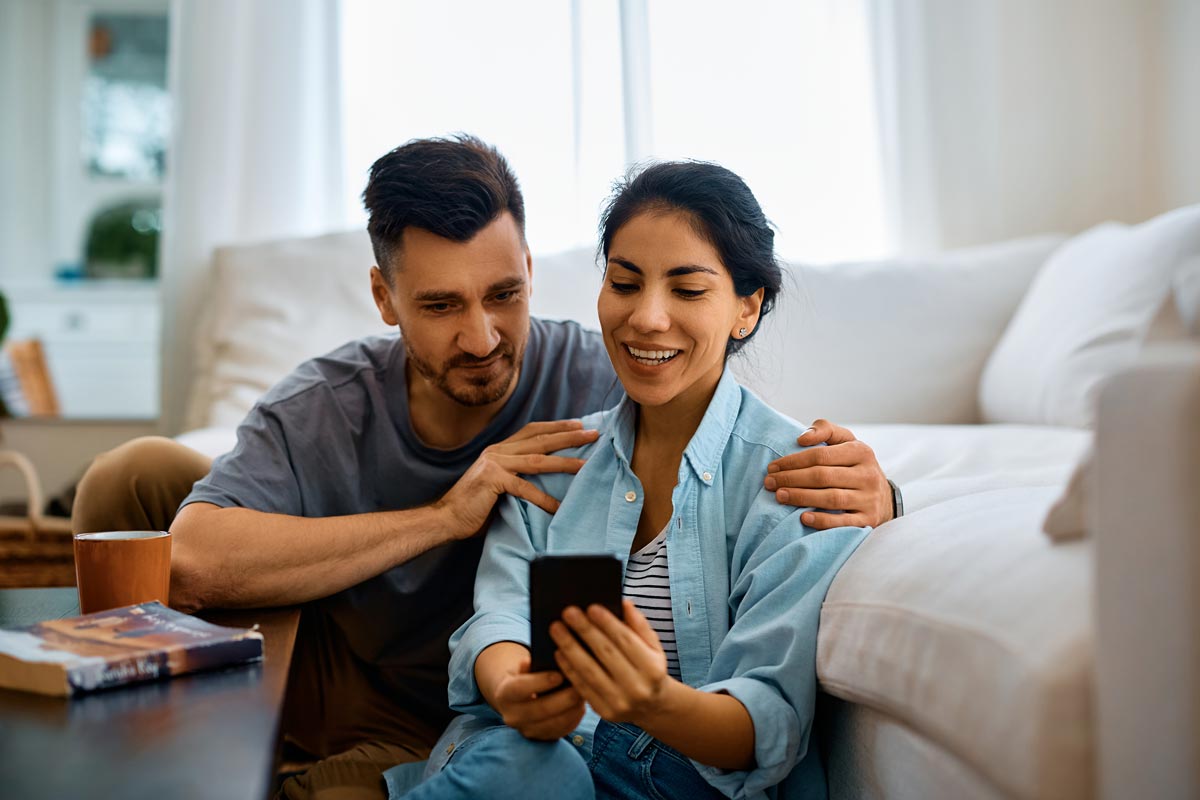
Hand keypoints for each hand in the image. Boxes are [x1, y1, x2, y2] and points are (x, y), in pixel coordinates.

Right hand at [434, 419, 599, 537]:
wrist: (445, 518)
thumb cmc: (474, 507)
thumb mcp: (499, 486)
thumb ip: (517, 477)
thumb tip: (547, 481)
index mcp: (499, 449)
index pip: (532, 430)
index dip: (556, 426)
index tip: (578, 424)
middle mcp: (498, 451)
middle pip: (540, 439)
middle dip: (569, 436)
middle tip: (593, 434)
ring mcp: (494, 463)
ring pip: (538, 459)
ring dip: (565, 461)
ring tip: (586, 464)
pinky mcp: (492, 479)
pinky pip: (525, 488)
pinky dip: (544, 498)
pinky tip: (558, 507)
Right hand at [490, 658, 586, 740]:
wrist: (519, 702)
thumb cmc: (525, 678)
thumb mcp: (521, 669)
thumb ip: (526, 666)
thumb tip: (528, 661)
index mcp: (504, 695)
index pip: (520, 688)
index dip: (540, 682)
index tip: (559, 675)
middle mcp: (513, 717)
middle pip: (541, 709)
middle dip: (563, 698)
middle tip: (580, 687)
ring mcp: (528, 731)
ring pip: (554, 723)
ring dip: (572, 709)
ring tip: (586, 694)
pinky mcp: (542, 739)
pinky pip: (562, 730)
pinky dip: (574, 718)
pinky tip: (582, 705)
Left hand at [552, 600, 670, 725]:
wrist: (652, 707)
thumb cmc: (649, 668)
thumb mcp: (653, 646)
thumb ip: (639, 625)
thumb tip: (624, 603)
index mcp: (653, 668)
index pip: (626, 640)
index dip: (607, 623)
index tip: (590, 607)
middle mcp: (638, 687)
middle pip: (606, 653)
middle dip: (585, 630)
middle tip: (567, 612)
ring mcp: (621, 702)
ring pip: (590, 671)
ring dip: (570, 647)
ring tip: (556, 629)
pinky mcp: (605, 712)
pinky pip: (582, 687)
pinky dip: (569, 669)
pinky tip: (559, 652)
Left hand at [764, 418, 892, 528]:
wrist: (884, 498)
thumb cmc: (855, 465)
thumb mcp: (846, 442)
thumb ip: (825, 430)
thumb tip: (802, 437)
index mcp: (861, 452)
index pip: (821, 455)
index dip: (793, 461)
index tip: (772, 467)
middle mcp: (868, 475)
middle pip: (823, 476)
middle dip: (792, 479)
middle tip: (769, 483)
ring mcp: (869, 499)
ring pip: (831, 498)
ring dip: (801, 498)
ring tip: (780, 496)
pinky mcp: (868, 520)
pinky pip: (843, 522)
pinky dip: (822, 521)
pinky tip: (803, 518)